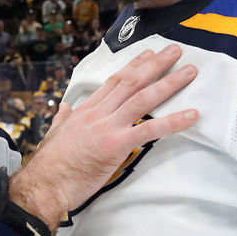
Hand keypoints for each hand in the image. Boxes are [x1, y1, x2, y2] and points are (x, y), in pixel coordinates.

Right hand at [9, 45, 197, 232]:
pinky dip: (172, 121)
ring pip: (142, 98)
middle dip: (156, 65)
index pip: (113, 82)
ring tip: (190, 72)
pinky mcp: (116, 144)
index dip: (133, 66)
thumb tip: (64, 108)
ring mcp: (108, 127)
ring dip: (169, 83)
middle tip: (176, 51)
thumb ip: (62, 119)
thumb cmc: (50, 165)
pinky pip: (149, 129)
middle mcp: (98, 113)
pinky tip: (191, 115)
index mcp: (85, 110)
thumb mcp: (54, 134)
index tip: (149, 54)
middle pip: (131, 82)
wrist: (45, 184)